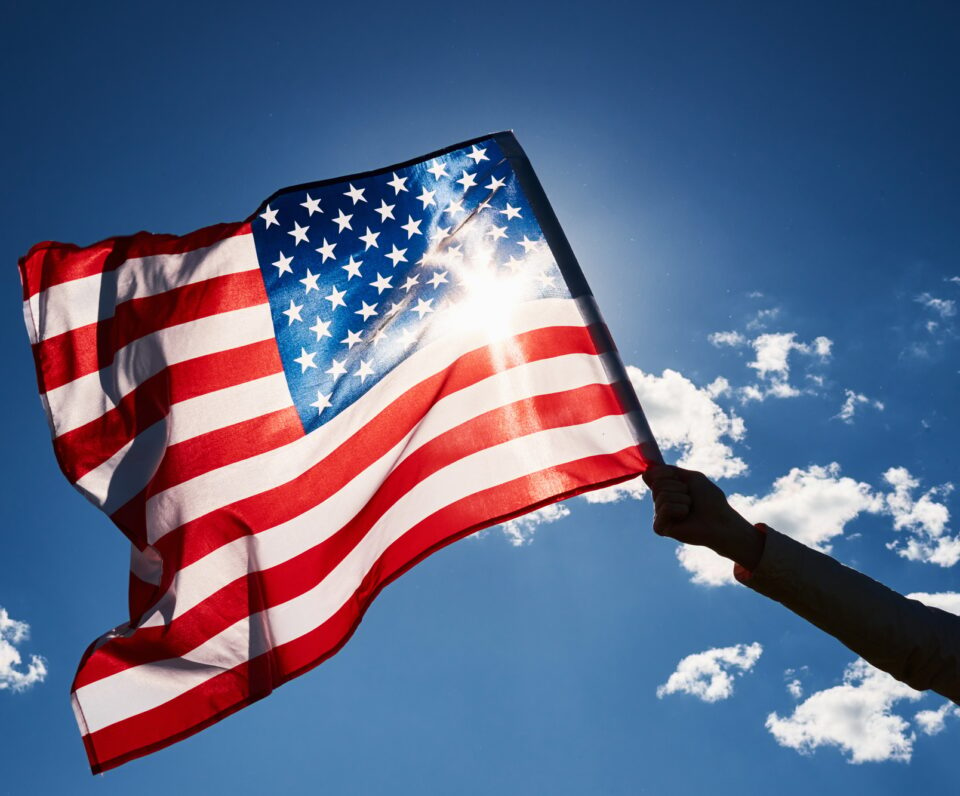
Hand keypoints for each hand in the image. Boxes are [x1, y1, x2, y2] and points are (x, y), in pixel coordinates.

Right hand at [641, 464, 764, 571]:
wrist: (721, 521)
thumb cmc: (710, 500)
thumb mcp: (692, 478)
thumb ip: (670, 472)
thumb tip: (646, 472)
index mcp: (665, 490)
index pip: (650, 475)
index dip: (662, 472)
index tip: (677, 477)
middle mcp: (659, 503)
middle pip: (657, 484)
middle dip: (678, 487)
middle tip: (690, 498)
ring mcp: (659, 516)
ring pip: (662, 496)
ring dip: (683, 499)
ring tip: (691, 509)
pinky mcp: (660, 528)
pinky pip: (664, 509)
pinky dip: (679, 509)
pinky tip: (686, 516)